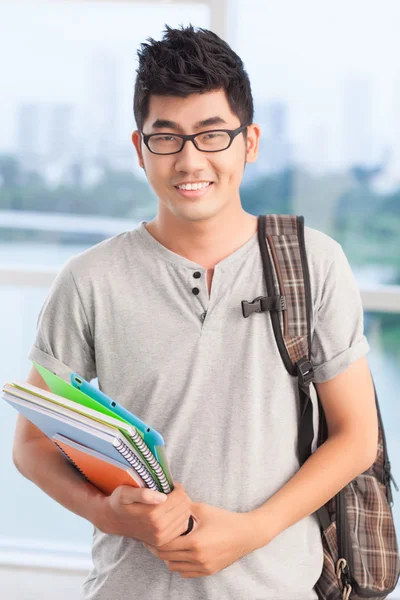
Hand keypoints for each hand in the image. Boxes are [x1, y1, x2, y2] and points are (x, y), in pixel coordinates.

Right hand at [96, 481, 191, 545]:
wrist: (112, 521)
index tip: (172, 485)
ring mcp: (161, 537)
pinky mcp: (162, 542)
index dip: (178, 488)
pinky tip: (172, 512)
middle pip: (185, 506)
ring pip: (186, 516)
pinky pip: (182, 528)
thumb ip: (143, 494)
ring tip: (172, 501)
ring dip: (182, 506)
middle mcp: (158, 528)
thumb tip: (162, 498)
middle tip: (172, 492)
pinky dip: (181, 518)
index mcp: (152, 514)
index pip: (180, 497)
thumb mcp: (125, 493)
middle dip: (181, 496)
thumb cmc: (120, 502)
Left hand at [143, 502, 257, 577]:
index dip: (155, 540)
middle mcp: (197, 558)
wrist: (247, 534)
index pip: (165, 545)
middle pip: (167, 558)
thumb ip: (183, 507)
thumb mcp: (203, 509)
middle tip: (153, 539)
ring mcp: (203, 567)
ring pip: (174, 567)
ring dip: (168, 557)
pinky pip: (185, 573)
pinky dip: (179, 564)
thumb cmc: (225, 519)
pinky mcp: (208, 571)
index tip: (150, 533)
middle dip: (158, 548)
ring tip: (167, 545)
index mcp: (195, 542)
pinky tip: (180, 553)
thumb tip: (167, 501)